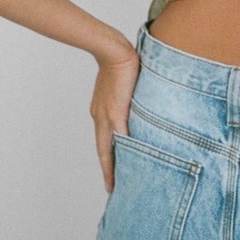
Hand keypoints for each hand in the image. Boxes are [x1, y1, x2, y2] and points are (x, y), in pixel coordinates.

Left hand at [89, 46, 140, 192]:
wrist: (113, 51)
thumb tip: (138, 103)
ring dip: (113, 166)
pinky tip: (130, 163)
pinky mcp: (117, 112)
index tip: (110, 174)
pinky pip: (121, 137)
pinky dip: (125, 151)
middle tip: (112, 188)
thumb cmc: (119, 62)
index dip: (107, 158)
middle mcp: (101, 118)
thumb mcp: (121, 86)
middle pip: (103, 151)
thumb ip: (127, 98)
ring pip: (109, 148)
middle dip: (107, 170)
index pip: (103, 141)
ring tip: (117, 183)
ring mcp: (108, 116)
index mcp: (100, 113)